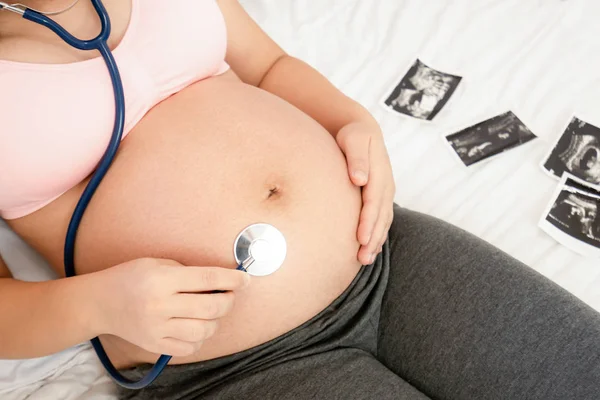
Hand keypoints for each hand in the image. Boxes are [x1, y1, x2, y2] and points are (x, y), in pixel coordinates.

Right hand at [94, 258, 248, 356]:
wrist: (100, 303)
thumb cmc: (131, 277)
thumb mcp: (157, 263)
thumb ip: (188, 271)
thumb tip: (221, 281)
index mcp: (161, 279)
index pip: (207, 279)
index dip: (232, 279)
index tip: (245, 279)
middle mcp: (160, 305)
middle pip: (211, 307)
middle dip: (229, 300)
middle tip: (229, 294)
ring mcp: (157, 328)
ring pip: (205, 330)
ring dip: (217, 320)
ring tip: (212, 310)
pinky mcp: (155, 345)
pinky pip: (190, 347)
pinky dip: (200, 337)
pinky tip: (196, 325)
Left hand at [336, 121, 395, 264]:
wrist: (362, 132)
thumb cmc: (352, 136)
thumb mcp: (354, 139)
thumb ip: (357, 158)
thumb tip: (360, 179)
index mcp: (379, 172)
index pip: (373, 201)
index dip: (368, 221)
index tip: (360, 238)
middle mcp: (386, 185)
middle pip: (381, 216)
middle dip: (373, 238)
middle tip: (362, 258)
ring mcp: (385, 192)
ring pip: (383, 221)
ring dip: (376, 241)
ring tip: (365, 260)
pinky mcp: (381, 198)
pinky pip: (382, 220)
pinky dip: (377, 235)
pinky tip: (370, 249)